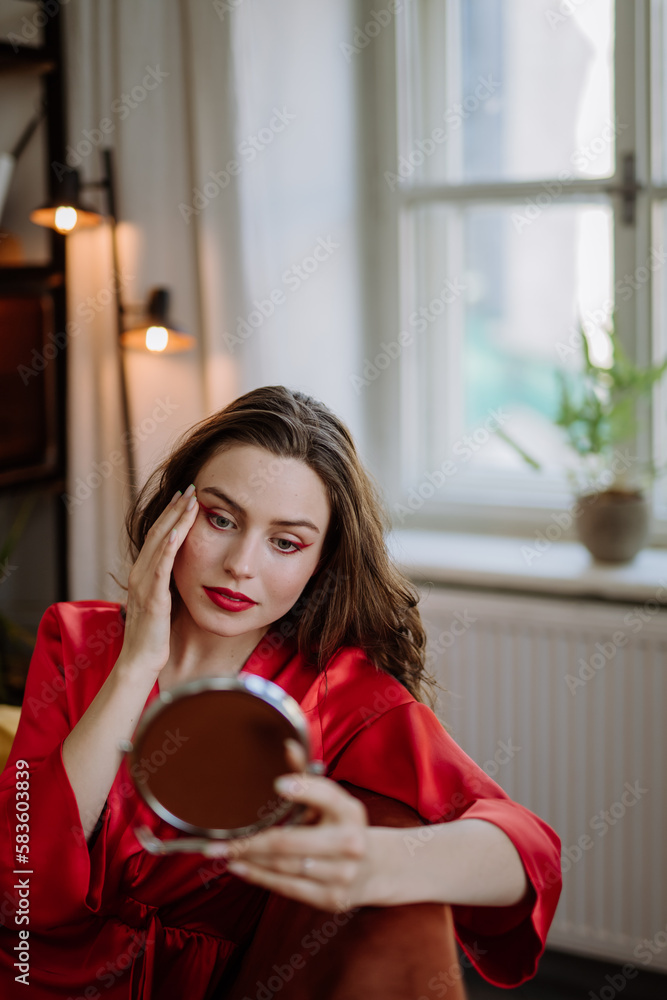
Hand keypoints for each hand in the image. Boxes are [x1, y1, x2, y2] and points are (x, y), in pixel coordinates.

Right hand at [119, 484, 198, 676]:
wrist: (140, 660)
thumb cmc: (155, 634)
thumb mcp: (163, 600)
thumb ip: (168, 582)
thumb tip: (184, 569)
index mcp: (143, 573)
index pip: (158, 536)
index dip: (171, 515)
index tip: (186, 497)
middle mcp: (140, 573)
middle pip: (159, 532)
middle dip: (175, 509)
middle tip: (191, 488)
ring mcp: (144, 584)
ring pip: (161, 543)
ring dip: (176, 520)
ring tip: (190, 500)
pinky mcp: (152, 597)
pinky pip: (161, 567)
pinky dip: (170, 547)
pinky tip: (178, 531)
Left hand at [203, 739, 391, 912]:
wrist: (375, 869)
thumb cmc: (343, 827)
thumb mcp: (333, 802)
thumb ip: (308, 777)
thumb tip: (287, 745)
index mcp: (350, 812)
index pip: (327, 795)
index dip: (304, 789)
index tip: (278, 784)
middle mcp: (349, 843)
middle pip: (289, 842)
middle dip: (248, 842)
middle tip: (217, 841)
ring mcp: (341, 874)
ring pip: (282, 866)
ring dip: (248, 859)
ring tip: (223, 852)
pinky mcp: (330, 899)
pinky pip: (286, 887)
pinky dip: (258, 876)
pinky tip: (238, 867)